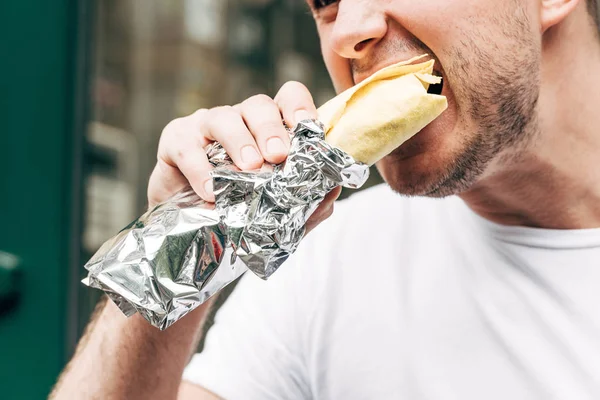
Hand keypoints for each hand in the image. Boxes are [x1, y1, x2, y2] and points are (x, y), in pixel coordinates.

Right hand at [147, 81, 341, 234]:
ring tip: (249, 168)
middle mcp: (239, 122)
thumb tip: (333, 191)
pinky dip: (200, 167)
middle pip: (258, 105)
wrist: (189, 238)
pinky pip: (187, 146)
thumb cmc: (237, 215)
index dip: (299, 107)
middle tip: (279, 155)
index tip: (308, 129)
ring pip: (224, 117)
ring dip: (239, 140)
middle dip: (271, 127)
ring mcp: (205, 128)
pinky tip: (211, 191)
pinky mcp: (175, 141)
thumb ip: (307, 205)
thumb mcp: (277, 215)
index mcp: (268, 131)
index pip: (287, 98)